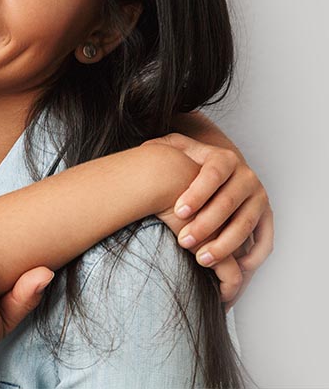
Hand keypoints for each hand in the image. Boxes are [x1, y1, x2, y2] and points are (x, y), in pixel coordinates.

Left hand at [145, 133, 272, 304]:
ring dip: (224, 244)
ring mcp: (259, 198)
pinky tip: (236, 268)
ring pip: (245, 224)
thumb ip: (164, 147)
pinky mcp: (266, 217)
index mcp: (225, 158)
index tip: (177, 212)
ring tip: (201, 259)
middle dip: (205, 224)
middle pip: (228, 203)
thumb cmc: (187, 164)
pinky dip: (254, 256)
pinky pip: (265, 240)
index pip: (213, 174)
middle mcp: (247, 177)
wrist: (216, 170)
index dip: (197, 193)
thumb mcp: (175, 149)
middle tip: (183, 241)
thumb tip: (149, 153)